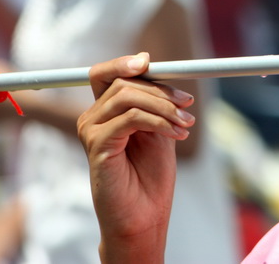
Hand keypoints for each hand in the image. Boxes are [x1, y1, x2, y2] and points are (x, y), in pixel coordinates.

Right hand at [78, 53, 195, 263]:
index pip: (105, 74)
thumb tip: (150, 61)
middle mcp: (92, 118)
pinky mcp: (97, 145)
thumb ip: (153, 99)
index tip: (151, 62)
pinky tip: (177, 134)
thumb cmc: (150, 175)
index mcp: (105, 111)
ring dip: (164, 106)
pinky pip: (131, 118)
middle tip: (187, 103)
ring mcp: (91, 131)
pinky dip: (159, 121)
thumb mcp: (158, 127)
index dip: (125, 62)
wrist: (144, 216)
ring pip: (128, 97)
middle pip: (122, 82)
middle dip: (160, 89)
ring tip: (187, 123)